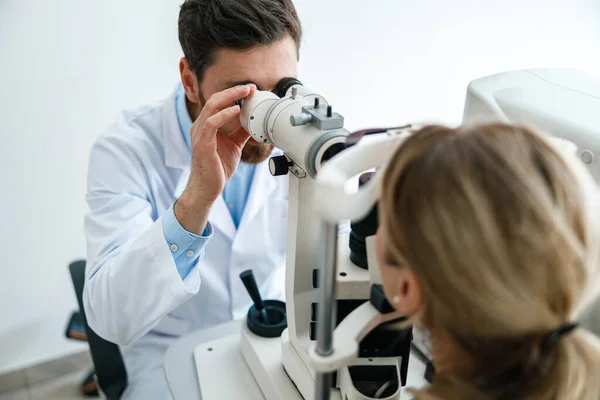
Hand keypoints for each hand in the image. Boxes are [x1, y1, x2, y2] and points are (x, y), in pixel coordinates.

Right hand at [175, 84, 255, 233]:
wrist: (208, 188)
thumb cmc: (218, 168)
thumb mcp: (234, 145)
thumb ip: (242, 132)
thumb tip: (255, 121)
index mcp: (206, 125)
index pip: (218, 102)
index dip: (233, 94)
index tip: (250, 89)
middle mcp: (200, 126)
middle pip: (215, 99)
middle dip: (234, 91)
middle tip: (250, 87)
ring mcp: (199, 134)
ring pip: (212, 107)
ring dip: (230, 97)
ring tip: (246, 93)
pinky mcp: (202, 143)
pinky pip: (211, 123)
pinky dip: (224, 115)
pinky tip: (236, 111)